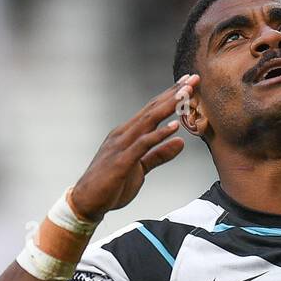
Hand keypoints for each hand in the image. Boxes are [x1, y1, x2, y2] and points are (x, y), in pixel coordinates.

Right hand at [70, 76, 197, 221]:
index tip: (188, 84)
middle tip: (193, 78)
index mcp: (128, 134)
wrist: (87, 202)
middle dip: (173, 93)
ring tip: (186, 94)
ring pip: (148, 120)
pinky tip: (174, 127)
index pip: (152, 110)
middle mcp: (124, 134)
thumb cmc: (111, 185)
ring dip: (168, 106)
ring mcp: (122, 146)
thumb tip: (181, 143)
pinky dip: (159, 134)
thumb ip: (159, 155)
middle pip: (152, 109)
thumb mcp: (141, 168)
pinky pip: (143, 144)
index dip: (170, 96)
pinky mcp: (122, 161)